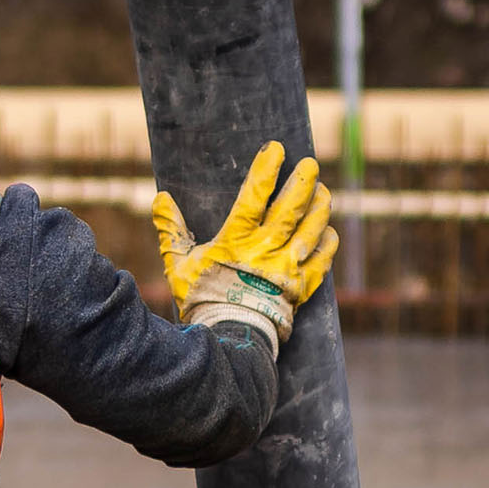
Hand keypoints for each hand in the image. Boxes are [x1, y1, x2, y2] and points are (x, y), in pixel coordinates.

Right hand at [151, 139, 337, 347]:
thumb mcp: (178, 265)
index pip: (254, 196)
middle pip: (291, 209)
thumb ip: (171, 231)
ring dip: (320, 208)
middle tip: (310, 164)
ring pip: (311, 230)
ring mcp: (286, 269)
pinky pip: (321, 261)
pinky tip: (328, 231)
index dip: (266, 170)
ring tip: (323, 190)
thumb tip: (160, 199)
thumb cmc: (201, 300)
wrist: (227, 338)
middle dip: (303, 182)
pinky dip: (327, 244)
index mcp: (236, 241)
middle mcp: (266, 251)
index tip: (276, 149)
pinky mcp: (300, 288)